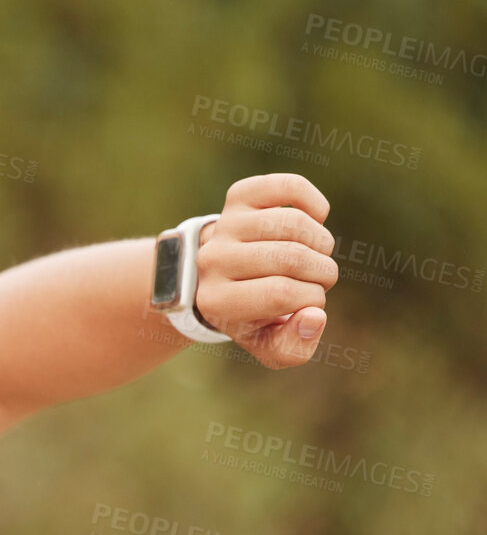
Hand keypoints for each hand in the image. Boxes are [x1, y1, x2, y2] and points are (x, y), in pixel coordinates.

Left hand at [192, 173, 338, 368]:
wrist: (219, 275)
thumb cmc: (251, 313)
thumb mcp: (267, 342)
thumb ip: (294, 347)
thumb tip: (315, 317)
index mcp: (216, 301)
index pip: (281, 293)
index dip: (312, 298)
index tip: (310, 301)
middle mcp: (212, 261)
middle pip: (290, 257)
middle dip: (322, 271)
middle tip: (319, 278)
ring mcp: (225, 225)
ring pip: (294, 224)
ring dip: (322, 242)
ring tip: (316, 254)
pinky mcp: (239, 196)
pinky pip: (289, 187)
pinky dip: (314, 204)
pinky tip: (315, 219)